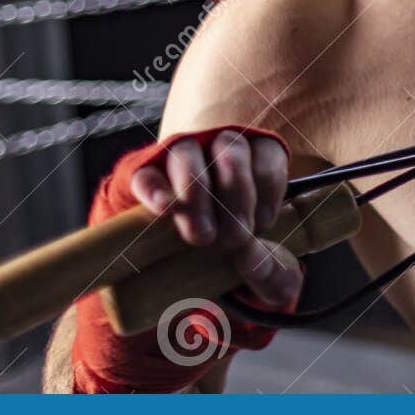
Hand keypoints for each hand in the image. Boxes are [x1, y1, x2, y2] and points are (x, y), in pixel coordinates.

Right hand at [126, 128, 302, 309]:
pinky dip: (154, 189)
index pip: (266, 151)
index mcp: (253, 158)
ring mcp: (178, 159)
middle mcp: (216, 148)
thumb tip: (255, 261)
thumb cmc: (236, 250)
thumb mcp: (261, 261)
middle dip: (236, 191)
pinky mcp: (144, 177)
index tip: (263, 221)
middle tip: (234, 236)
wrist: (184, 263)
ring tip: (201, 235)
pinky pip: (145, 175)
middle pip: (230, 147)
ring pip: (187, 153)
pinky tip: (165, 209)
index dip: (267, 184)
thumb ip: (271, 267)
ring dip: (196, 190)